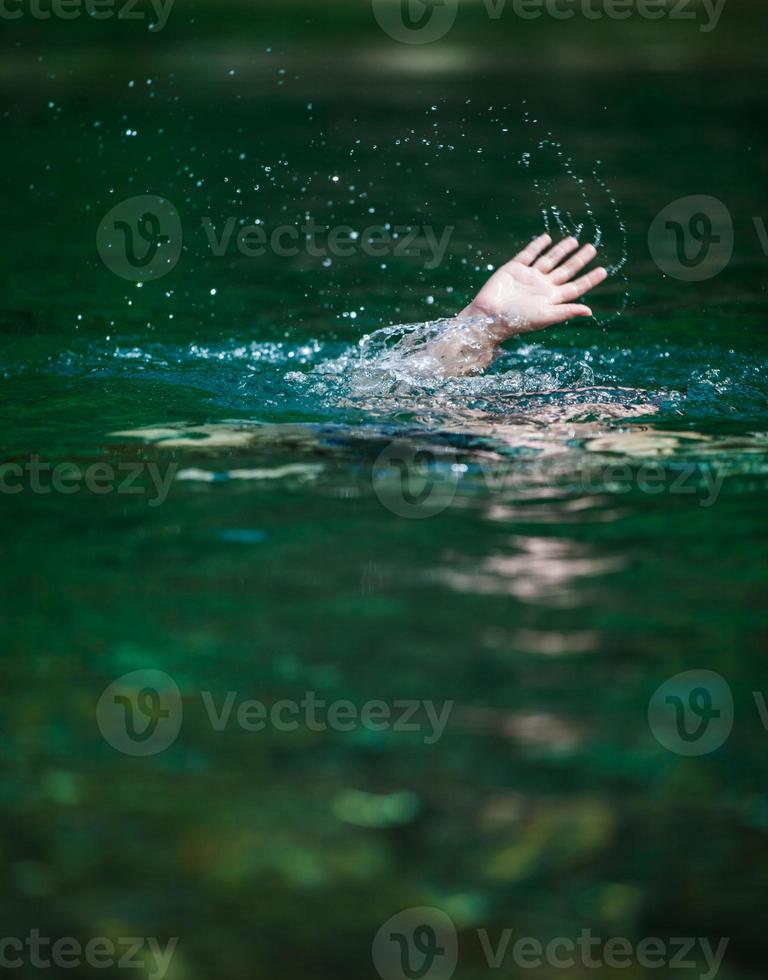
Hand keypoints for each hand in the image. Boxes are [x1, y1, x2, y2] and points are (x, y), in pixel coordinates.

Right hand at [460, 234, 607, 340]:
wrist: (489, 316)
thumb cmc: (517, 320)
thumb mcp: (544, 316)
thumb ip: (566, 311)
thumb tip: (589, 311)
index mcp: (551, 299)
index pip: (575, 287)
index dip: (589, 279)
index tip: (603, 270)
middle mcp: (542, 286)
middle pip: (565, 270)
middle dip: (579, 260)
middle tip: (592, 248)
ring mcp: (528, 276)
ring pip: (549, 260)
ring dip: (561, 250)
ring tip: (574, 240)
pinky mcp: (514, 269)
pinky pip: (529, 254)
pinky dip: (537, 246)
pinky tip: (547, 238)